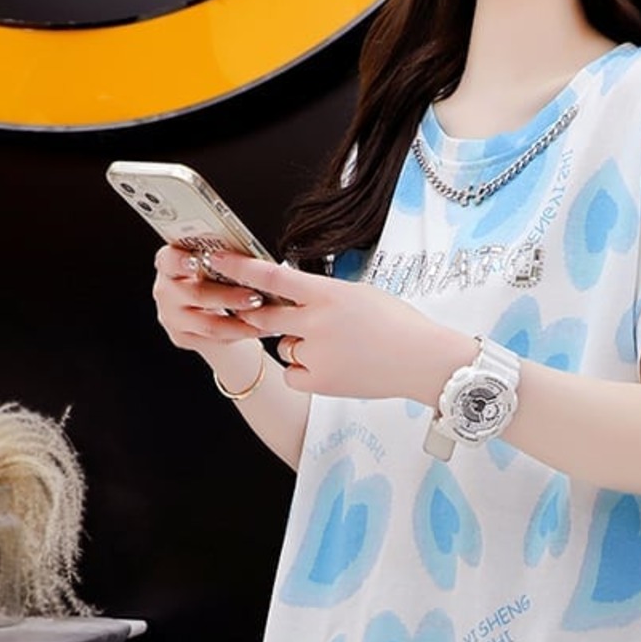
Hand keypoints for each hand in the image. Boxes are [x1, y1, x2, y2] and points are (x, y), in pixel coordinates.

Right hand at [151, 245, 270, 353]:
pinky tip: (264, 328)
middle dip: (229, 297)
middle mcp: (166, 291)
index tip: (197, 262)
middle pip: (196, 294)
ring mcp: (173, 317)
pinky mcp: (185, 337)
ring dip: (240, 321)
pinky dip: (243, 332)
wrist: (215, 310)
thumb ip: (225, 260)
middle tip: (256, 297)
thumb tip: (251, 258)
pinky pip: (218, 338)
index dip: (181, 261)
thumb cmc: (218, 278)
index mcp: (170, 263)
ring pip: (208, 324)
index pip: (169, 259)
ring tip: (265, 316)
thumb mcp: (217, 264)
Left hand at [207, 250, 474, 402]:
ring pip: (284, 347)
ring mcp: (317, 354)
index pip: (272, 276)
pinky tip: (333, 367)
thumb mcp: (360, 293)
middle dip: (261, 315)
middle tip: (270, 314)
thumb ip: (323, 294)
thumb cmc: (398, 324)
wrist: (425, 361)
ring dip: (300, 346)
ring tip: (339, 349)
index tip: (216, 259)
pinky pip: (293, 374)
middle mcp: (317, 322)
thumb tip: (293, 295)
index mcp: (328, 293)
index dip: (239, 267)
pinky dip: (306, 371)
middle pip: (266, 316)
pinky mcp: (320, 382)